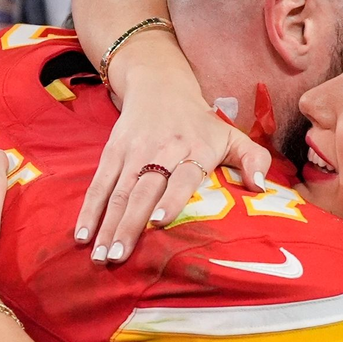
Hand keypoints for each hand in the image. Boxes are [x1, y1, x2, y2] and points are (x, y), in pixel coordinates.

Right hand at [74, 93, 270, 264]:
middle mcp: (162, 151)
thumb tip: (260, 186)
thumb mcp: (232, 134)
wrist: (161, 86)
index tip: (160, 223)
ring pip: (118, 191)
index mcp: (194, 149)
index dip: (171, 198)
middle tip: (119, 256)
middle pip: (143, 190)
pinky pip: (99, 184)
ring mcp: (133, 152)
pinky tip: (82, 235)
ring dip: (107, 225)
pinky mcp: (113, 152)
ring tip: (100, 255)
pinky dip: (89, 210)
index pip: (182, 176)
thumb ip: (254, 159)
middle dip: (129, 224)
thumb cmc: (202, 123)